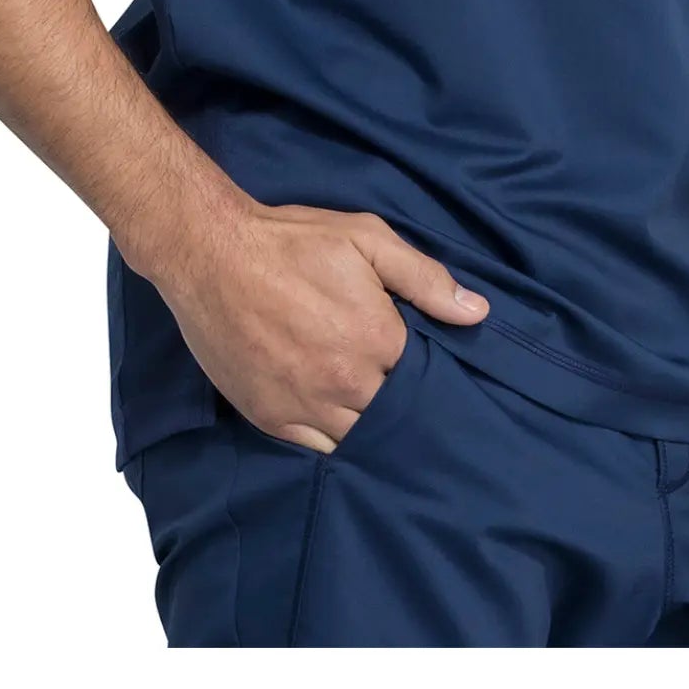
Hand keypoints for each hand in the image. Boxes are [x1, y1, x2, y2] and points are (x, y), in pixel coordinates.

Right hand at [153, 200, 489, 451]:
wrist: (211, 253)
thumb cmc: (291, 241)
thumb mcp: (366, 239)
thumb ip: (424, 278)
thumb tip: (477, 313)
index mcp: (379, 339)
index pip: (425, 378)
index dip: (427, 373)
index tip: (421, 366)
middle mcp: (348, 383)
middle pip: (394, 414)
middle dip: (400, 404)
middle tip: (395, 388)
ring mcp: (308, 407)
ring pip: (359, 439)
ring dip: (369, 428)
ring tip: (369, 409)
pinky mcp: (272, 419)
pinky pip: (317, 450)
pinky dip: (331, 441)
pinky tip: (336, 424)